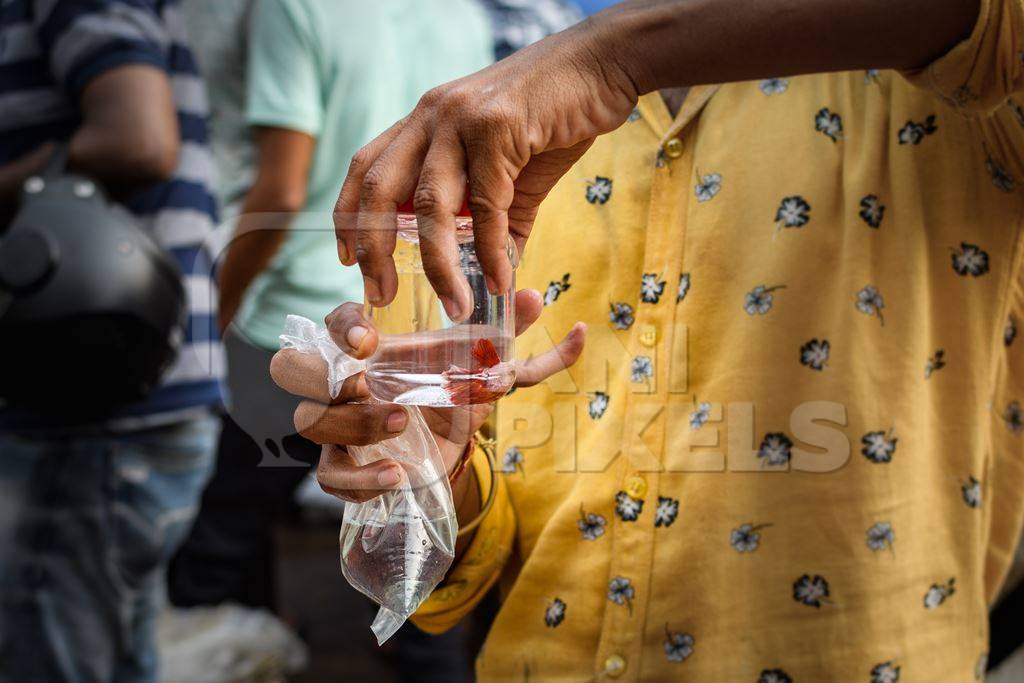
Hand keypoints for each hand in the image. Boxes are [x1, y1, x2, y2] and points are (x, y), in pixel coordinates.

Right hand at [269, 289, 584, 505]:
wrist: (449, 446)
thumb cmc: (453, 392)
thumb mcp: (482, 366)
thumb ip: (507, 338)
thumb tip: (536, 296)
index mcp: (371, 349)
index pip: (334, 323)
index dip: (340, 326)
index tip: (367, 338)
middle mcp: (344, 383)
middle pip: (292, 368)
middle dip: (318, 373)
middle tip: (368, 382)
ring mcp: (336, 425)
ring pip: (309, 422)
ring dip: (354, 425)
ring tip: (401, 424)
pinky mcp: (342, 467)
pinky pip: (329, 475)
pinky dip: (360, 481)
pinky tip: (396, 476)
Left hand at [333, 21, 639, 320]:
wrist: (601, 65)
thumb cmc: (554, 116)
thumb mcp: (513, 170)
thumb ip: (495, 219)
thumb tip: (493, 274)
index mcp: (425, 120)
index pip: (366, 167)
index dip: (349, 214)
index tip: (348, 260)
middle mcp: (432, 115)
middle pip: (379, 188)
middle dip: (373, 248)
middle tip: (380, 294)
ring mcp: (462, 119)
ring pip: (430, 204)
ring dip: (437, 265)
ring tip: (454, 306)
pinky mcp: (500, 127)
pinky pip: (486, 204)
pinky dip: (491, 249)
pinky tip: (502, 279)